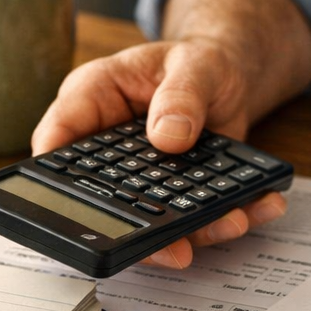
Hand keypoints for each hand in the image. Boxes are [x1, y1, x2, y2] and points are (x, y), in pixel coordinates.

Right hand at [31, 37, 287, 268]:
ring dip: (193, 231)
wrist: (231, 74)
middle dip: (140, 232)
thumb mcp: (194, 63)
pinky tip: (257, 209)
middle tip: (174, 248)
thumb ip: (181, 94)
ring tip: (231, 222)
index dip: (54, 177)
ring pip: (152, 219)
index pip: (57, 140)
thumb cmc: (197, 61)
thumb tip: (169, 135)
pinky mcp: (176, 193)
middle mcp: (110, 147)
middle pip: (104, 197)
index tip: (78, 207)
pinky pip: (194, 216)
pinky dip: (227, 217)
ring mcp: (143, 176)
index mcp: (93, 100)